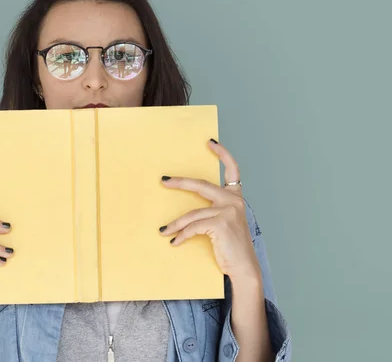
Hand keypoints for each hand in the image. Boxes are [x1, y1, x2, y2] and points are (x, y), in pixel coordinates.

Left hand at [159, 139, 260, 281]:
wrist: (244, 267)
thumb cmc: (231, 246)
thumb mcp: (225, 223)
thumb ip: (214, 210)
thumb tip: (188, 210)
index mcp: (236, 198)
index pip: (233, 170)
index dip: (223, 154)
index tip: (211, 142)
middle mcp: (234, 201)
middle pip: (201, 185)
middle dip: (180, 183)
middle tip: (164, 181)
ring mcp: (228, 211)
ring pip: (192, 214)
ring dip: (175, 224)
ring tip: (164, 230)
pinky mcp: (220, 223)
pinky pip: (193, 227)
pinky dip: (181, 235)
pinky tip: (175, 241)